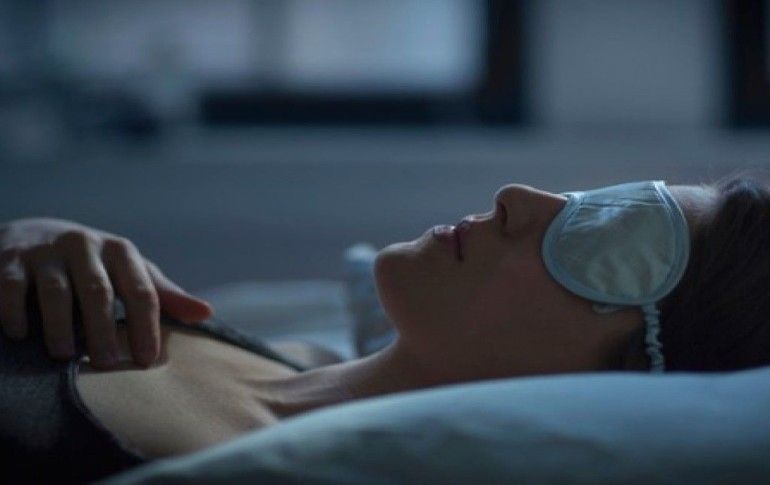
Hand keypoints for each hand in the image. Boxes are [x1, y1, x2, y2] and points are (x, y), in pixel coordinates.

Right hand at [0, 218, 213, 367]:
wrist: (36, 235)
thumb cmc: (97, 266)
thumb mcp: (132, 274)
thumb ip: (165, 295)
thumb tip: (206, 314)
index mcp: (122, 252)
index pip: (141, 291)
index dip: (145, 326)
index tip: (145, 360)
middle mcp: (86, 245)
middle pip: (99, 292)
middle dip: (103, 331)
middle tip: (105, 364)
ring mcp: (47, 250)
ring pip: (56, 291)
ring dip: (60, 326)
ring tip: (64, 356)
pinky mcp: (10, 257)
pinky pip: (12, 285)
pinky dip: (13, 310)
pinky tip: (20, 334)